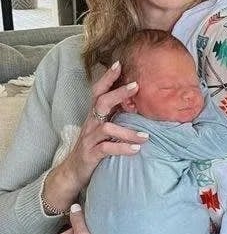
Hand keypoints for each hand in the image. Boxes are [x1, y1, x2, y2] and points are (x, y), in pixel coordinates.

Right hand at [43, 61, 148, 210]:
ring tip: (146, 136)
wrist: (74, 170)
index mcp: (95, 114)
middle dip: (118, 93)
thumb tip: (140, 102)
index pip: (99, 91)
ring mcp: (89, 138)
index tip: (119, 63)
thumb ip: (117, 114)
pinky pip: (107, 148)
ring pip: (107, 128)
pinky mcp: (90, 154)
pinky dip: (122, 148)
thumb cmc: (95, 145)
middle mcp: (91, 122)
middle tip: (137, 86)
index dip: (107, 77)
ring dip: (128, 131)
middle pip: (101, 102)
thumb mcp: (105, 127)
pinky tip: (136, 149)